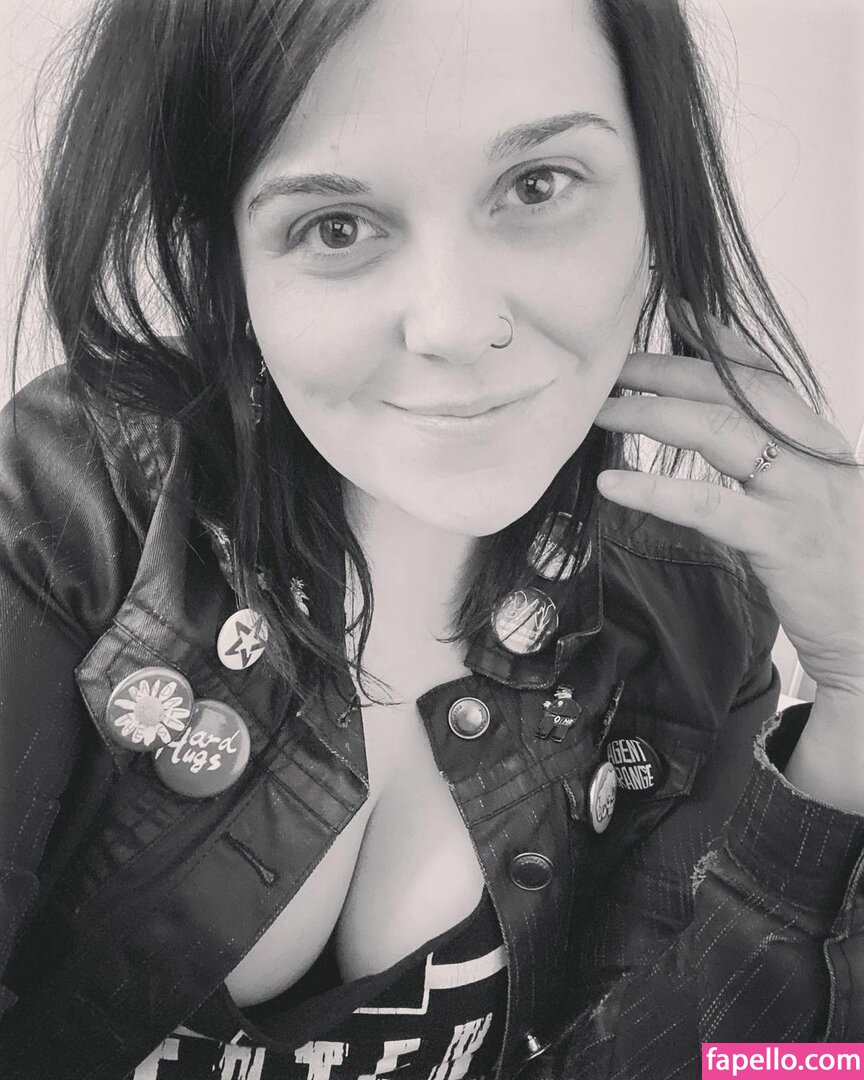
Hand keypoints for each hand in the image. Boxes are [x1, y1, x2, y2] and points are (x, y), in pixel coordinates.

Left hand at [592, 309, 863, 695]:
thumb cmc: (842, 577)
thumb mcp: (812, 508)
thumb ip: (772, 473)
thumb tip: (713, 452)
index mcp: (821, 448)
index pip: (770, 379)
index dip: (725, 342)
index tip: (681, 313)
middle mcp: (815, 460)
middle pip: (737, 393)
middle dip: (671, 369)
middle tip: (615, 363)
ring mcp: (801, 497)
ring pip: (722, 433)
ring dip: (654, 415)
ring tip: (603, 413)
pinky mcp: (782, 541)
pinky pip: (708, 507)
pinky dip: (654, 492)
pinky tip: (613, 486)